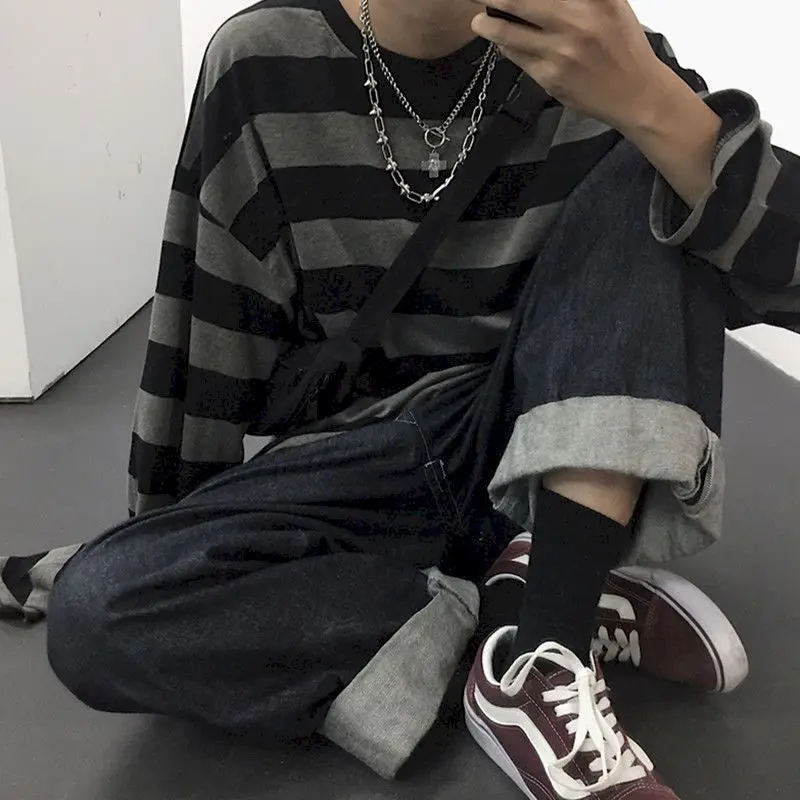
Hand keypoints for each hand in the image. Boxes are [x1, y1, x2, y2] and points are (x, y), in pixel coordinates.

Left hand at [472, 0, 673, 131]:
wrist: (635, 94)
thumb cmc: (623, 46)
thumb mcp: (611, 4)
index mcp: (594, 1)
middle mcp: (576, 22)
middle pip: (520, 3)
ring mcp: (560, 52)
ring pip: (510, 34)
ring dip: (489, 25)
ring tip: (479, 21)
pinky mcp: (550, 77)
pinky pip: (518, 58)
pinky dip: (506, 48)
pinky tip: (502, 43)